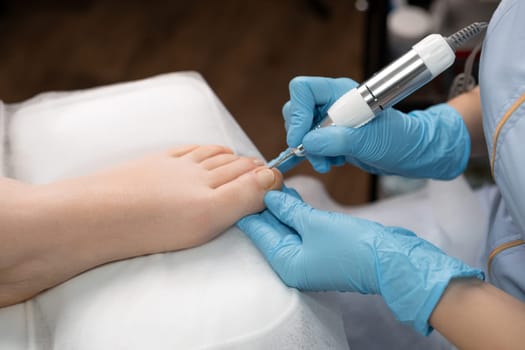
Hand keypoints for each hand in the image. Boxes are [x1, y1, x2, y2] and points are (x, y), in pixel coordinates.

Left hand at [237, 189, 482, 333]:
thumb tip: (269, 196)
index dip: (249, 208)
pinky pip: (301, 229)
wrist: (391, 260)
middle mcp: (293, 264)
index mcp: (286, 263)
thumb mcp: (314, 223)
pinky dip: (296, 213)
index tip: (241, 186)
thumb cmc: (353, 247)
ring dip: (281, 207)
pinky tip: (290, 195)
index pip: (258, 232)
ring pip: (286, 228)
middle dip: (264, 205)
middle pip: (271, 230)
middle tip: (256, 179)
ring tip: (272, 183)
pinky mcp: (322, 250)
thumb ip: (288, 209)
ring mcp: (308, 258)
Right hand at [283, 76, 469, 178]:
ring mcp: (333, 119)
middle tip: (316, 155)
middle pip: (296, 109)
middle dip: (302, 135)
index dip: (296, 113)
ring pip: (302, 130)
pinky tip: (335, 161)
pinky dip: (318, 156)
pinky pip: (312, 143)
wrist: (413, 154)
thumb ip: (339, 140)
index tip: (301, 138)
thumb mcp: (372, 141)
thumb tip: (308, 142)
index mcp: (342, 93)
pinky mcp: (333, 136)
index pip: (304, 89)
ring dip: (311, 150)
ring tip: (330, 162)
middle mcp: (334, 103)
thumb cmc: (402, 140)